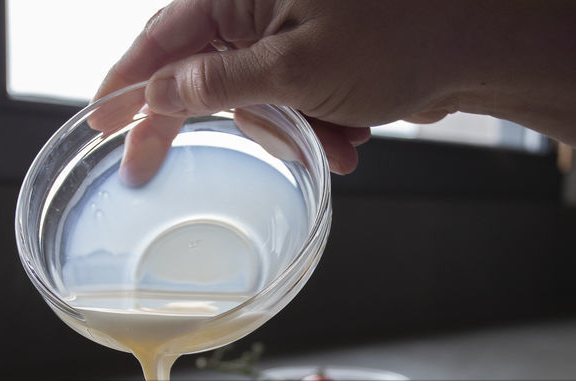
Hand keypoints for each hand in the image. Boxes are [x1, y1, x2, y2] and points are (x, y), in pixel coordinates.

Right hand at [93, 0, 475, 174]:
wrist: (479, 48)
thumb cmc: (399, 40)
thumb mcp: (297, 69)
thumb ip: (220, 83)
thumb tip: (160, 93)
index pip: (163, 36)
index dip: (124, 81)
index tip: (96, 121)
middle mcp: (262, 6)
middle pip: (199, 71)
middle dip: (209, 122)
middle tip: (148, 170)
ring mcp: (293, 31)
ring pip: (253, 99)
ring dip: (287, 133)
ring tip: (333, 143)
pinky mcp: (322, 58)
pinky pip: (293, 104)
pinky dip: (316, 129)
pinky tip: (351, 138)